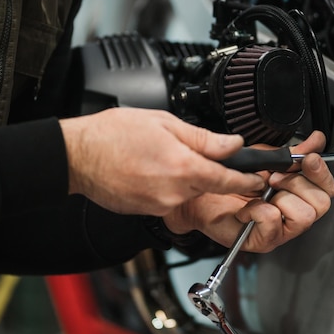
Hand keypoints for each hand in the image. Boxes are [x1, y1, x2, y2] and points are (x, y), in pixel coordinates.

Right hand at [59, 108, 264, 215]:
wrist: (76, 155)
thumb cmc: (113, 134)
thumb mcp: (165, 122)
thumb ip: (204, 138)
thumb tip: (232, 144)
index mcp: (183, 167)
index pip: (228, 180)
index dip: (246, 179)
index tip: (256, 178)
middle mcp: (173, 192)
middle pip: (208, 185)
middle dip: (207, 170)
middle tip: (188, 151)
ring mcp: (159, 205)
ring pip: (188, 192)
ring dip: (185, 177)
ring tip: (160, 156)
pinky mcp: (146, 211)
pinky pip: (169, 199)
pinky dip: (168, 185)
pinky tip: (150, 169)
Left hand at [163, 131, 333, 252]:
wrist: (200, 192)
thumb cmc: (229, 180)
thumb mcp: (264, 158)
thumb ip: (292, 152)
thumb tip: (316, 140)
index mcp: (297, 193)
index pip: (326, 188)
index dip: (321, 173)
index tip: (308, 159)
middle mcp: (292, 213)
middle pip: (321, 203)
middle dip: (298, 183)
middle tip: (275, 177)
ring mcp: (280, 230)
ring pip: (304, 216)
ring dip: (282, 197)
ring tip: (262, 191)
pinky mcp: (263, 240)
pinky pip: (273, 221)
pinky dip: (258, 209)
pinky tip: (247, 208)